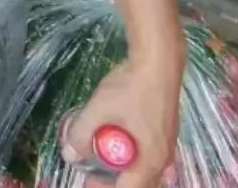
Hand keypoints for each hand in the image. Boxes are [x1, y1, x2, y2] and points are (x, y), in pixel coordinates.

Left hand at [64, 56, 178, 187]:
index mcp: (150, 161)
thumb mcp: (98, 110)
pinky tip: (118, 141)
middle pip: (139, 182)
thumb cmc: (130, 88)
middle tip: (93, 173)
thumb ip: (81, 134)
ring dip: (124, 169)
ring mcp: (167, 146)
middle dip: (115, 181)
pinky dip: (133, 157)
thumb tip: (70, 155)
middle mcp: (163, 159)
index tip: (89, 182)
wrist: (159, 61)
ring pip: (145, 169)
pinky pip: (149, 156)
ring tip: (102, 158)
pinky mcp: (166, 132)